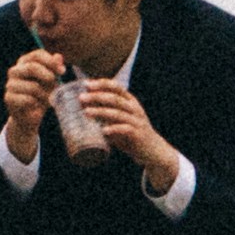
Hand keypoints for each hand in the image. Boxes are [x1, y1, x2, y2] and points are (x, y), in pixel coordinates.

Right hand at [2, 46, 69, 163]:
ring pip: (32, 87)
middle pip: (32, 67)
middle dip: (48, 77)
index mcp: (25, 62)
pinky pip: (28, 99)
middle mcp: (15, 70)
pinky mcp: (9, 98)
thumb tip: (58, 57)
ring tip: (47, 100)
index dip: (51, 61)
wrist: (29, 116)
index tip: (62, 71)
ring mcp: (10, 84)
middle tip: (56, 85)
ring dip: (45, 95)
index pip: (37, 54)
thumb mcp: (51, 81)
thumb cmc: (41, 95)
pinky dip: (37, 104)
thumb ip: (54, 68)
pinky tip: (37, 106)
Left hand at [73, 79, 181, 197]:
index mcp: (130, 101)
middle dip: (97, 97)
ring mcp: (137, 121)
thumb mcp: (120, 119)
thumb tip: (83, 107)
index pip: (116, 88)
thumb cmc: (132, 133)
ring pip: (117, 113)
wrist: (153, 150)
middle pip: (114, 99)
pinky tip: (103, 130)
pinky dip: (113, 129)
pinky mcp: (138, 134)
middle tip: (81, 98)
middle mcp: (134, 109)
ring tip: (86, 112)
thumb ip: (106, 113)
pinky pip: (125, 129)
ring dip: (101, 112)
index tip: (86, 84)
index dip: (101, 84)